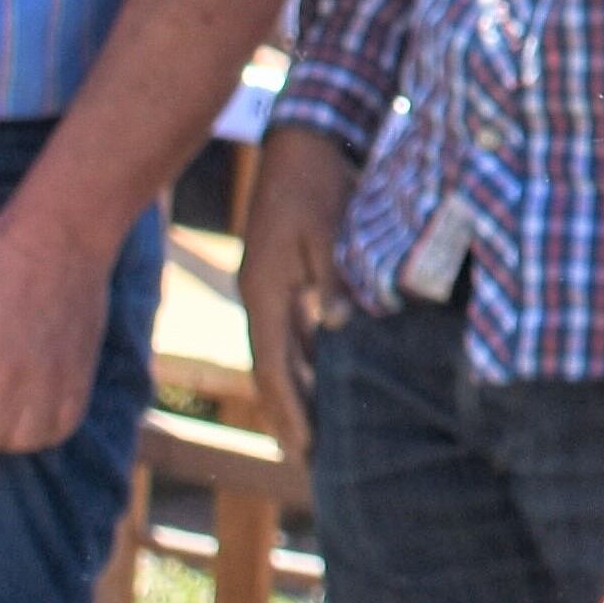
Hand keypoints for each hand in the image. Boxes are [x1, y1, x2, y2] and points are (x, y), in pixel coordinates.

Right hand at [239, 124, 356, 464]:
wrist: (306, 139)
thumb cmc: (319, 182)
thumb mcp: (329, 231)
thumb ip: (335, 281)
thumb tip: (341, 328)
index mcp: (266, 293)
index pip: (273, 368)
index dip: (289, 412)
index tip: (306, 452)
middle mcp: (263, 297)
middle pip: (273, 370)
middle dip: (290, 416)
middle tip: (310, 463)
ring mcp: (273, 287)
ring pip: (284, 354)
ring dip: (299, 395)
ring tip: (318, 437)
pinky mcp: (288, 276)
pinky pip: (296, 333)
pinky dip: (310, 364)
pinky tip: (328, 383)